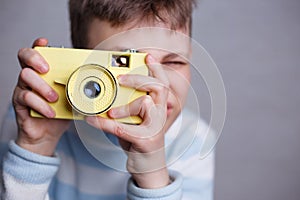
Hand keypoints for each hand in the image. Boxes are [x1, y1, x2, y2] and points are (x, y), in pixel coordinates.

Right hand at [13, 38, 69, 155]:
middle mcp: (32, 76)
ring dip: (42, 86)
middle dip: (36, 59)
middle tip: (47, 69)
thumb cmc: (60, 112)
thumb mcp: (72, 98)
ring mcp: (23, 88)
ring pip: (25, 76)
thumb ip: (78, 87)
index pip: (37, 52)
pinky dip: (41, 104)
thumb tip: (96, 81)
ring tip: (55, 98)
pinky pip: (26, 97)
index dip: (38, 45)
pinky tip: (51, 112)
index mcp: (44, 72)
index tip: (45, 42)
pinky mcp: (20, 103)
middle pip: (24, 56)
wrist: (48, 134)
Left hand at [86, 55, 169, 188]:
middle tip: (121, 79)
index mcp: (158, 108)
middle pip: (158, 87)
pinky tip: (91, 120)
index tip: (148, 57)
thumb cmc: (140, 141)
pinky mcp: (147, 141)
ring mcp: (155, 128)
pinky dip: (104, 124)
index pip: (162, 84)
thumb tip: (104, 97)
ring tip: (110, 112)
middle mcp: (160, 115)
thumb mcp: (135, 121)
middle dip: (138, 79)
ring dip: (123, 107)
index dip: (157, 69)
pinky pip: (123, 127)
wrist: (147, 166)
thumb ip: (126, 108)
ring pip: (143, 104)